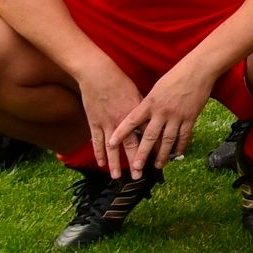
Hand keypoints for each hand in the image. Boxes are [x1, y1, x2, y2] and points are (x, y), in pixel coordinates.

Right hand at [77, 61, 143, 178]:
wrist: (98, 75)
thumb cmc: (121, 83)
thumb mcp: (138, 95)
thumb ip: (145, 111)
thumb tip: (153, 122)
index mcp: (138, 113)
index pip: (148, 135)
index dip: (153, 148)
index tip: (157, 160)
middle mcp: (123, 121)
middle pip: (131, 145)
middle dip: (136, 161)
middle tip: (139, 176)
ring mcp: (107, 123)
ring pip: (112, 148)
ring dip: (116, 163)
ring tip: (119, 176)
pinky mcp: (94, 122)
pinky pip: (97, 142)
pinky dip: (99, 153)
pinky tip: (101, 164)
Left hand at [114, 61, 214, 175]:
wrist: (198, 70)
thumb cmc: (176, 75)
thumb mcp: (157, 88)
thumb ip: (149, 103)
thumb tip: (142, 116)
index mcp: (150, 102)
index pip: (132, 120)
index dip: (121, 133)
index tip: (111, 144)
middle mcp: (162, 111)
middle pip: (150, 136)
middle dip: (142, 153)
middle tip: (136, 167)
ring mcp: (177, 115)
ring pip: (167, 139)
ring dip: (162, 154)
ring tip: (158, 165)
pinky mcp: (191, 117)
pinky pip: (184, 135)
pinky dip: (181, 146)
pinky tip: (177, 153)